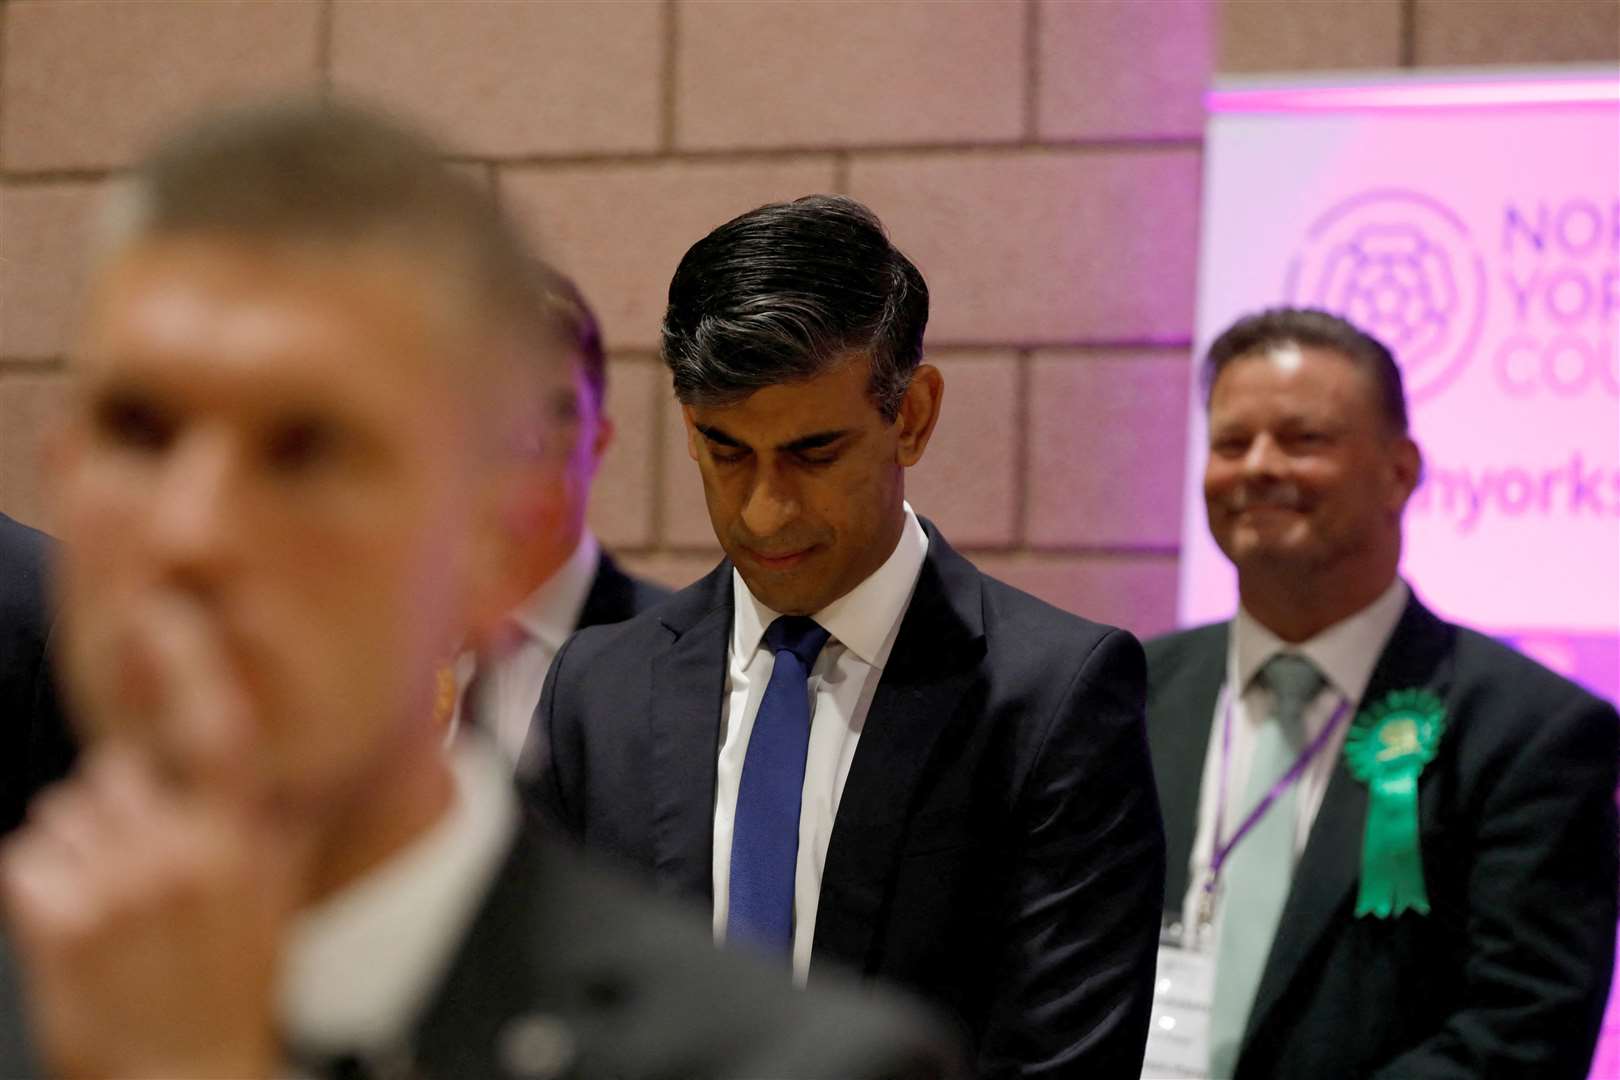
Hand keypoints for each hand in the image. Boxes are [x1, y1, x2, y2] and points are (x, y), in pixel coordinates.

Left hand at [1, 595, 306, 1077]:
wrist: (184, 1076)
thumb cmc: (231, 987)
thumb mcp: (270, 899)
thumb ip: (265, 827)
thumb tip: (272, 771)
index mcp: (237, 844)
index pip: (217, 733)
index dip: (188, 664)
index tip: (162, 616)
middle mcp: (180, 853)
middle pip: (116, 777)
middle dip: (119, 812)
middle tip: (145, 879)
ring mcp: (118, 886)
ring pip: (65, 816)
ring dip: (79, 852)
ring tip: (116, 912)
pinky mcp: (59, 920)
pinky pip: (28, 859)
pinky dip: (40, 889)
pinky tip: (78, 931)